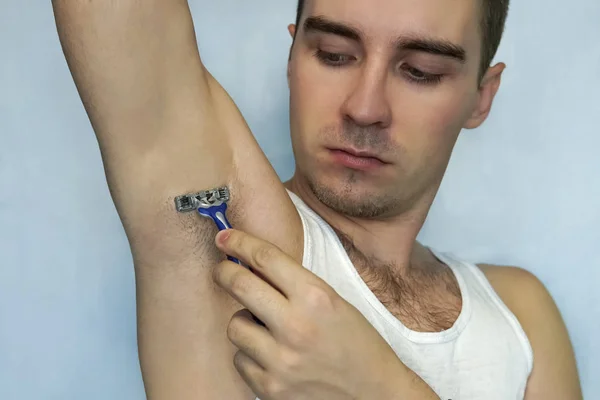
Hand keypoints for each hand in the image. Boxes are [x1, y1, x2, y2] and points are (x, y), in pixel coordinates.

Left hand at [213, 229, 436, 399]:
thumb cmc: (358, 345)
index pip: (266, 258)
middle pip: (239, 285)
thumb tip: (253, 267)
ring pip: (236, 325)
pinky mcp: (270, 388)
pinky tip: (271, 355)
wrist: (375, 395)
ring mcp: (280, 360)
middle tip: (221, 270)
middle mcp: (296, 326)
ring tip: (266, 328)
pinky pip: (240, 359)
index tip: (225, 238)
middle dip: (223, 272)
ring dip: (245, 322)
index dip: (239, 242)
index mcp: (316, 298)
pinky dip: (251, 354)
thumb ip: (295, 286)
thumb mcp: (334, 303)